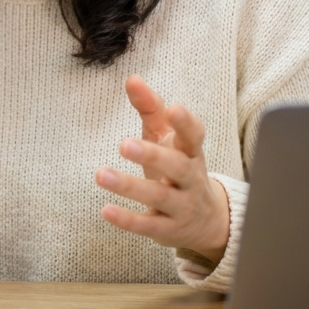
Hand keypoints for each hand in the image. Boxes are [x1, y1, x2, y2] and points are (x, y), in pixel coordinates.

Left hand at [95, 76, 230, 263]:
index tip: (173, 109)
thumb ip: (151, 108)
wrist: (207, 221)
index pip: (194, 136)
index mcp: (191, 152)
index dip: (186, 123)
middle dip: (152, 155)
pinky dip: (128, 219)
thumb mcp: (167, 138)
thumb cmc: (178, 167)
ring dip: (130, 186)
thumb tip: (132, 78)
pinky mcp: (168, 230)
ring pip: (159, 196)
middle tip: (124, 144)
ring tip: (101, 174)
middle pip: (177, 166)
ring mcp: (182, 206)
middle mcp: (191, 179)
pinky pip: (148, 226)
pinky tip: (106, 210)